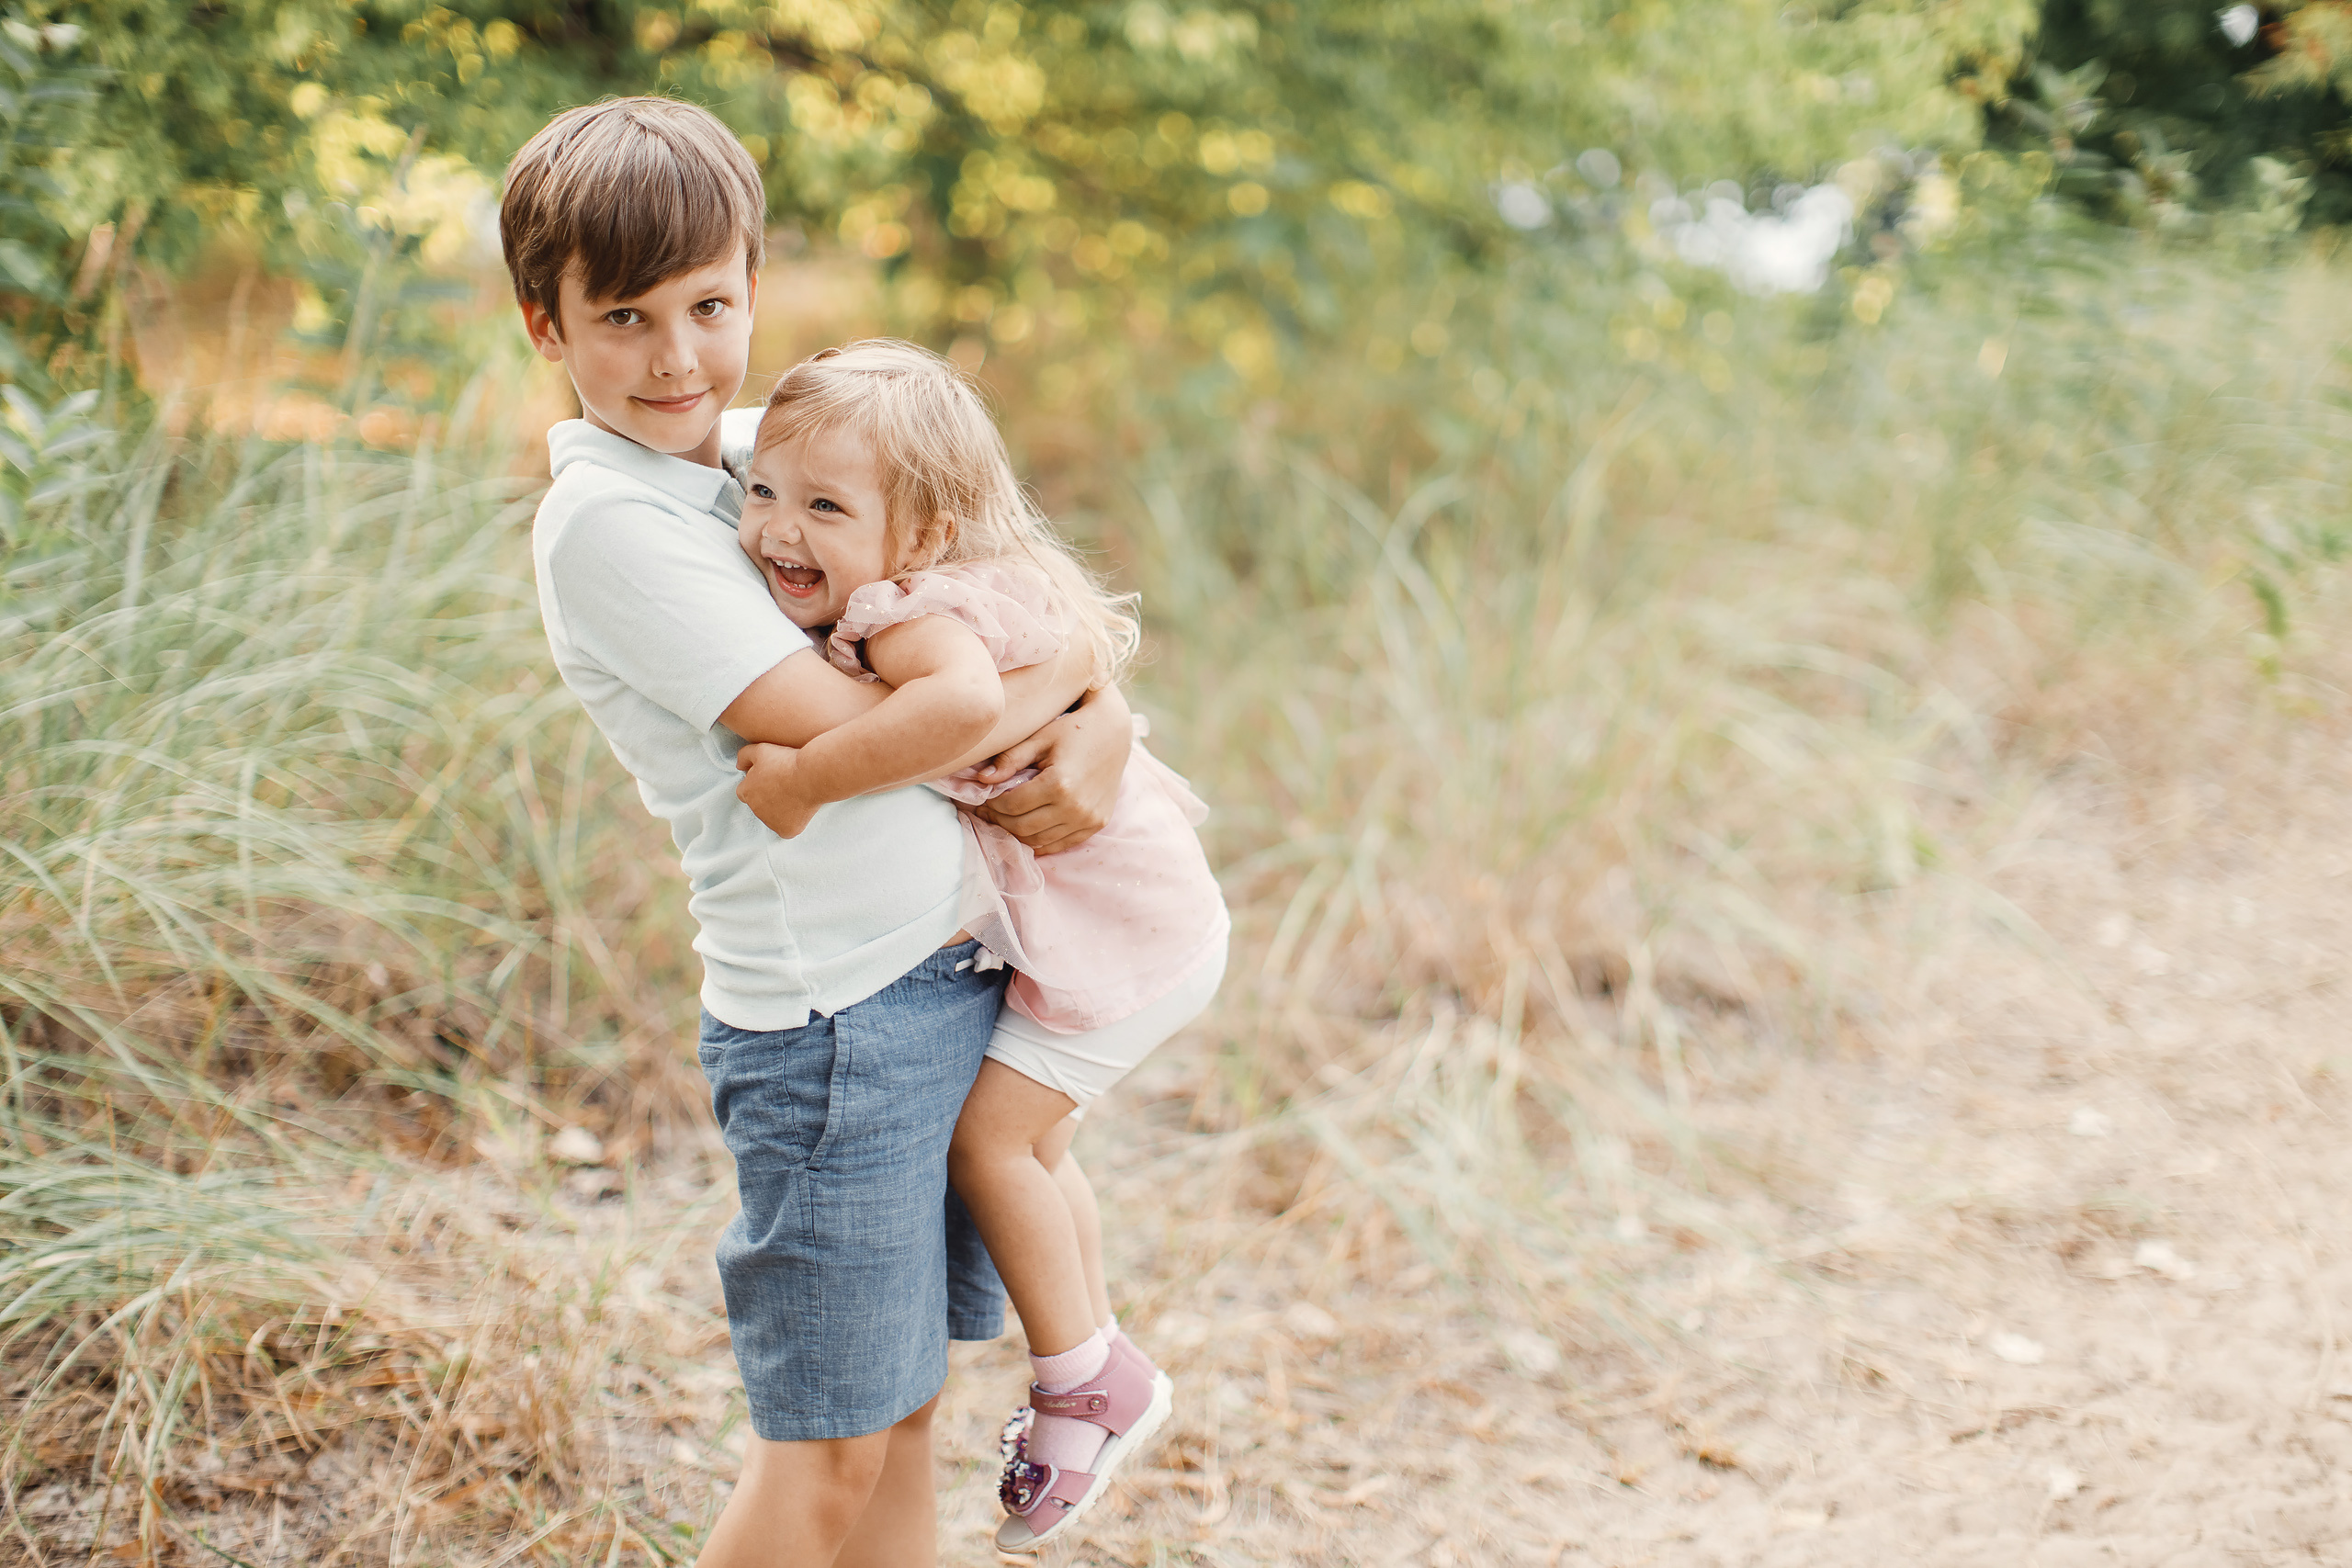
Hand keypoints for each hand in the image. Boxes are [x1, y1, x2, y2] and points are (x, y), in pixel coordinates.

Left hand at [735, 742, 822, 837]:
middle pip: (759, 805)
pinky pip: (786, 829)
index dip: (758, 785)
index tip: (771, 779)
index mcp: (746, 792)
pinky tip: (800, 808)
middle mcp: (755, 810)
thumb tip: (738, 766)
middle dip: (768, 798)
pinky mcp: (786, 830)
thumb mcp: (761, 749)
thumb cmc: (787, 761)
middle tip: (785, 786)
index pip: (745, 792)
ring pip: (773, 817)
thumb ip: (744, 756)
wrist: (811, 776)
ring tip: (795, 794)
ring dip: (780, 810)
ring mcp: (771, 822)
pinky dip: (792, 821)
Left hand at [966, 685, 1130, 854]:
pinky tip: (1027, 829)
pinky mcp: (1096, 825)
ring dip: (1017, 833)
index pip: (1012, 806)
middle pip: (1023, 827)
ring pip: (1039, 840)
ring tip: (1005, 819)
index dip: (992, 805)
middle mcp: (1075, 807)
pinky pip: (1060, 844)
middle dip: (1000, 821)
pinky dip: (1040, 841)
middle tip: (988, 812)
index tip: (983, 799)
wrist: (1114, 732)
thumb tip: (981, 780)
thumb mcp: (1039, 739)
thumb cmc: (1073, 731)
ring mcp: (1088, 819)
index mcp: (1059, 784)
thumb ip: (1010, 759)